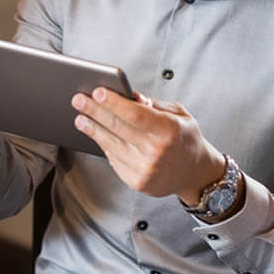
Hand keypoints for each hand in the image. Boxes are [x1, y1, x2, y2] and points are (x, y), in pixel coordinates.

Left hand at [71, 88, 223, 204]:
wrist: (195, 174)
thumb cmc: (186, 140)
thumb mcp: (178, 115)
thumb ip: (153, 105)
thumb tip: (129, 96)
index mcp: (168, 130)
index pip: (134, 114)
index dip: (113, 102)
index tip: (97, 92)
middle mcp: (156, 151)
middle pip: (118, 127)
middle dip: (95, 111)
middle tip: (79, 100)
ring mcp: (145, 169)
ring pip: (111, 145)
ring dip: (93, 129)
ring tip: (80, 118)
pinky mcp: (136, 181)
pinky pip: (114, 159)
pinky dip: (104, 145)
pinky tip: (96, 134)